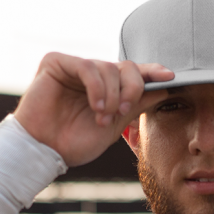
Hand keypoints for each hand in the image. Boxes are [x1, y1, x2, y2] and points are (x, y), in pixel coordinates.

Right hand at [14, 53, 173, 166]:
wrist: (44, 151)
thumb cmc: (73, 143)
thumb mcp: (114, 126)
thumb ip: (135, 105)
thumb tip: (163, 88)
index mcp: (106, 88)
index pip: (132, 74)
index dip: (151, 73)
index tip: (169, 78)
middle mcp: (92, 75)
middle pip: (125, 67)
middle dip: (132, 89)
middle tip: (124, 110)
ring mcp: (74, 67)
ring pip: (108, 68)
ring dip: (111, 96)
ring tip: (101, 118)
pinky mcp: (56, 62)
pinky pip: (88, 67)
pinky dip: (97, 88)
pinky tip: (96, 107)